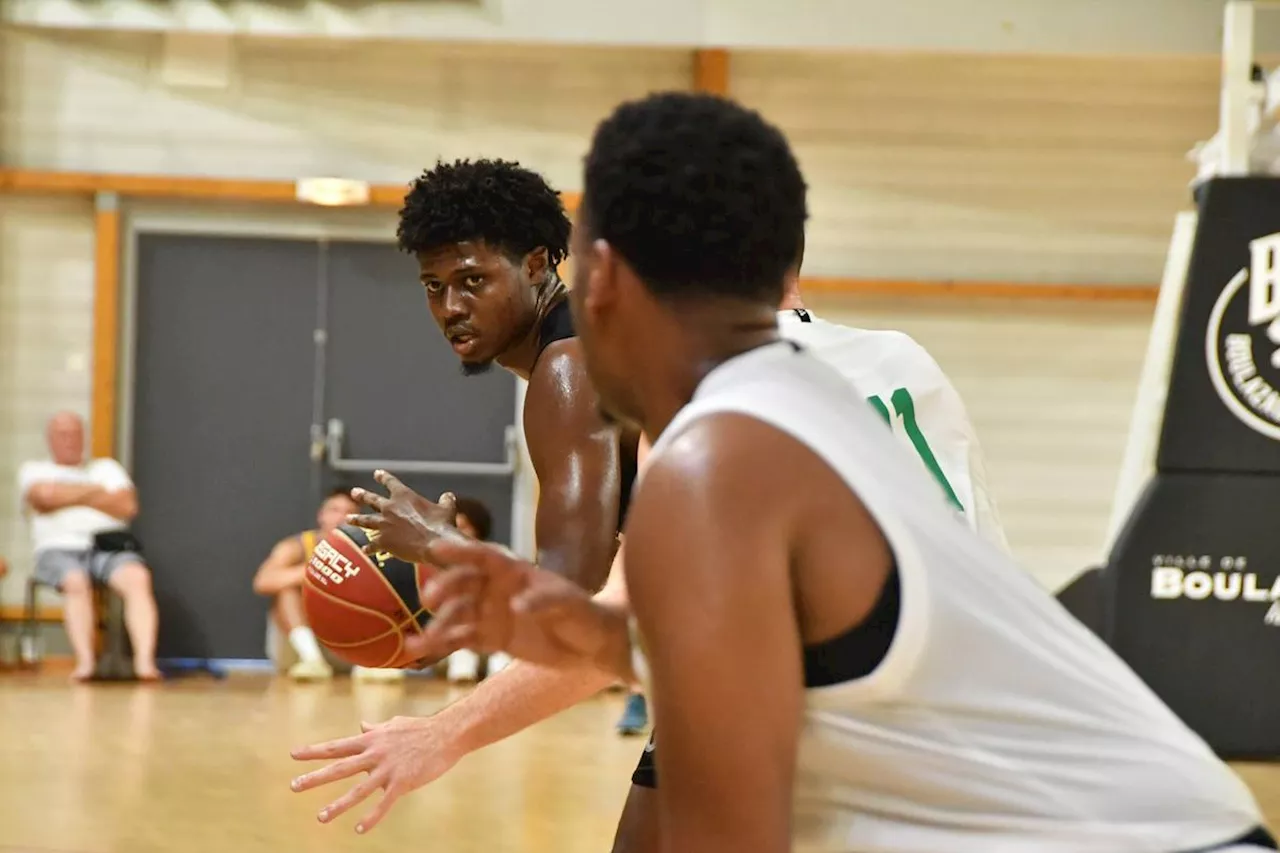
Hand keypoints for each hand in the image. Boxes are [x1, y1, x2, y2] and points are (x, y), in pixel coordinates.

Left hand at [290, 715, 465, 833]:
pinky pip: (383, 804)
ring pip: (358, 791)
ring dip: (338, 805)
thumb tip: (361, 725)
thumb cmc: (420, 728)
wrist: (446, 733)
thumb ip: (375, 729)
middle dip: (315, 777)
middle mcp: (375, 754)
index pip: (337, 746)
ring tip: (320, 817)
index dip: (314, 751)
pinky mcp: (403, 782)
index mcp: (371, 739)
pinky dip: (371, 817)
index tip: (294, 755)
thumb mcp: (393, 725)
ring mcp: (388, 769)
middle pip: (340, 768)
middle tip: (294, 786)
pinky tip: (359, 829)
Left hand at [348, 470, 459, 563]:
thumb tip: (448, 496)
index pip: (390, 482)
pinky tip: (365, 549)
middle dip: (362, 495)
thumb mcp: (447, 509)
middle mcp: (390, 508)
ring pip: (365, 520)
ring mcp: (384, 525)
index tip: (377, 473)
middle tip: (354, 492)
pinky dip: (369, 547)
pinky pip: (372, 544)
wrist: (434, 544)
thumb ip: (445, 501)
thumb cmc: (442, 525)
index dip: (383, 477)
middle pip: (372, 499)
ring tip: (348, 518)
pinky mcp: (383, 542)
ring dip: (356, 519)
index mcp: (404, 496)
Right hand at [420, 536, 628, 671]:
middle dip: (445, 588)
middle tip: (430, 599)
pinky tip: (420, 649)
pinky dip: (441, 643)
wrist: (592, 646)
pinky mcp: (490, 639)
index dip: (461, 550)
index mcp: (515, 571)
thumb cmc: (584, 614)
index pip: (484, 556)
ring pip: (457, 614)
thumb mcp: (570, 604)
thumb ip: (544, 601)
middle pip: (463, 583)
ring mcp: (491, 613)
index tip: (436, 548)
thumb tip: (515, 605)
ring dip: (438, 624)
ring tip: (420, 640)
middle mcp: (497, 589)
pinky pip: (461, 639)